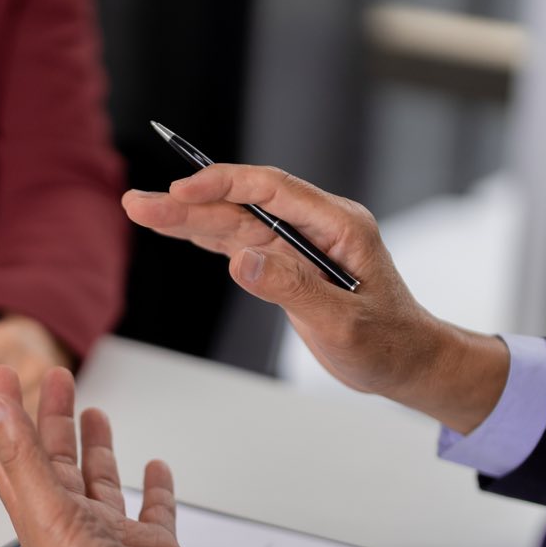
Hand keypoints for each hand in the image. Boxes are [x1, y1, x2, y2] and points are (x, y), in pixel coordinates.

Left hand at [0, 365, 212, 546]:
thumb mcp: (48, 510)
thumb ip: (22, 454)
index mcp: (40, 515)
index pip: (13, 453)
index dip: (6, 413)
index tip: (4, 376)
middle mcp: (73, 523)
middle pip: (57, 459)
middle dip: (54, 416)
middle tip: (57, 378)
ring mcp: (113, 534)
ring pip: (100, 480)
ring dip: (96, 447)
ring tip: (95, 414)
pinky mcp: (150, 546)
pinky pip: (153, 509)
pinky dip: (155, 487)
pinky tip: (156, 468)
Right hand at [123, 165, 509, 432]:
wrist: (407, 361)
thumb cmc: (388, 344)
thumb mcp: (343, 324)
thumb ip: (292, 290)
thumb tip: (241, 261)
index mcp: (339, 225)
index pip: (272, 191)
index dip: (225, 185)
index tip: (182, 191)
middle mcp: (317, 226)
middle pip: (243, 205)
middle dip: (189, 203)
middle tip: (138, 202)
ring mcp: (301, 243)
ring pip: (236, 222)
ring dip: (188, 218)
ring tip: (141, 209)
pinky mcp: (289, 263)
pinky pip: (242, 242)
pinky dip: (206, 237)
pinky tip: (175, 227)